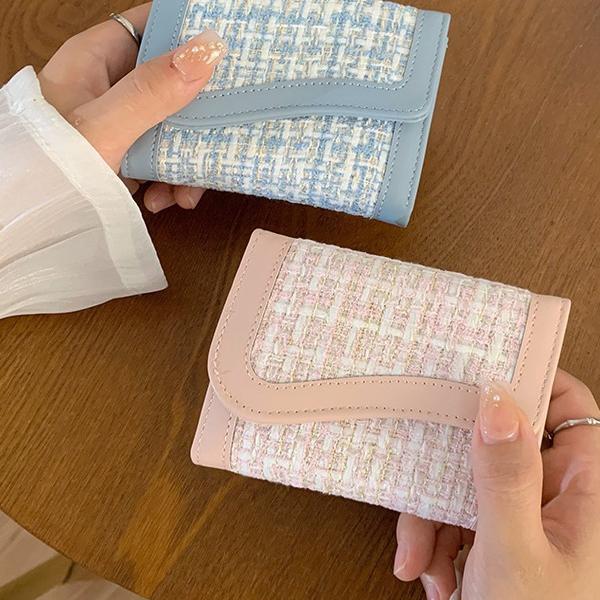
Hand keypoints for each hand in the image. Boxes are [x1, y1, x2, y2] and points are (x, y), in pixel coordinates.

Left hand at [37, 3, 225, 212]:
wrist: (34, 220)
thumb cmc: (51, 167)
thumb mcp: (104, 127)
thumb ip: (152, 91)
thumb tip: (207, 50)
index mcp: (96, 61)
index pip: (150, 27)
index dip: (188, 35)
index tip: (226, 52)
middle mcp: (110, 89)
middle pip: (170, 83)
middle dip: (197, 114)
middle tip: (221, 133)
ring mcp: (118, 125)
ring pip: (171, 126)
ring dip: (187, 159)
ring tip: (184, 192)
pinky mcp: (123, 157)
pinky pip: (160, 159)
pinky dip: (169, 182)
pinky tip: (162, 201)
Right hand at [394, 369, 599, 599]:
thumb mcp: (514, 552)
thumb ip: (506, 474)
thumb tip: (496, 399)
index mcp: (584, 493)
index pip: (569, 409)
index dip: (531, 382)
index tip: (480, 372)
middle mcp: (554, 498)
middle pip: (499, 444)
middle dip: (452, 468)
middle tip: (423, 475)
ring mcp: (520, 520)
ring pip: (466, 483)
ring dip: (434, 516)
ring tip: (424, 561)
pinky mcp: (492, 541)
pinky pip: (455, 517)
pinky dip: (435, 541)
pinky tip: (432, 576)